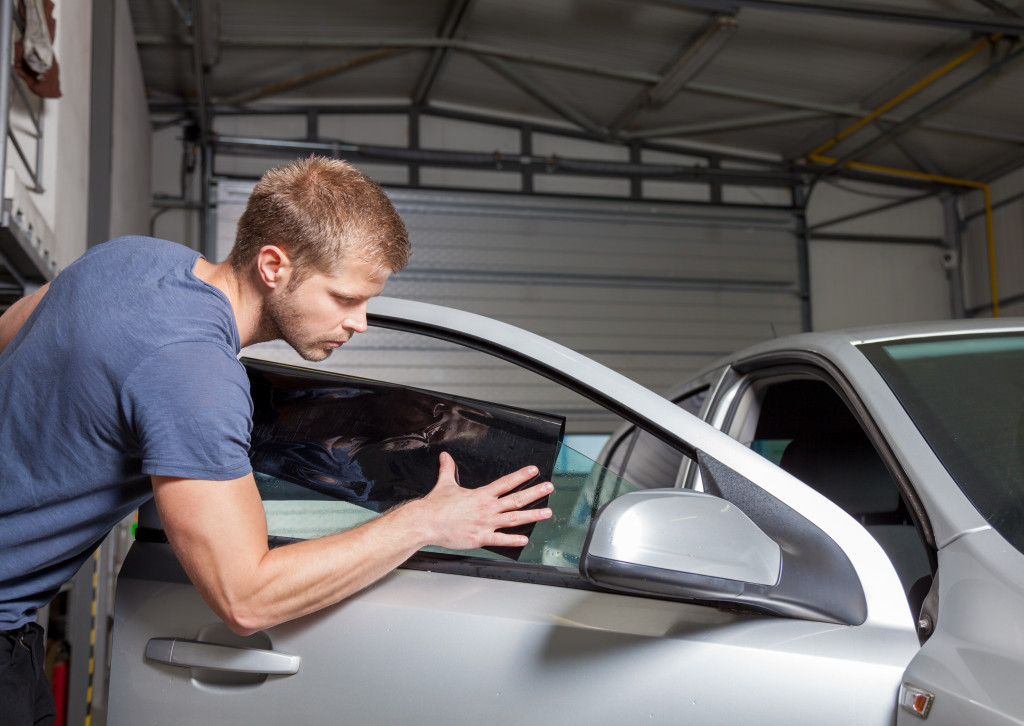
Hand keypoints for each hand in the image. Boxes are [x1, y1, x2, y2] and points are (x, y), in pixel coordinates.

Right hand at [407, 452, 552, 550]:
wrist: (425, 522)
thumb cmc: (435, 506)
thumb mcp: (445, 484)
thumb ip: (448, 469)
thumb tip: (445, 456)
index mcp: (481, 495)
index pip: (506, 483)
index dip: (521, 475)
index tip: (534, 471)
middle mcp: (486, 508)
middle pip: (516, 499)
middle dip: (535, 492)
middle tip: (549, 488)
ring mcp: (485, 523)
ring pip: (514, 519)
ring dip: (532, 515)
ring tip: (547, 512)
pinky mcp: (479, 538)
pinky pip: (500, 539)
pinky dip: (513, 540)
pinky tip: (525, 539)